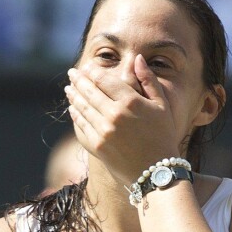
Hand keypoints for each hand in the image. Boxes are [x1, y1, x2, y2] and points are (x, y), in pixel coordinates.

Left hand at [65, 54, 179, 183]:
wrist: (157, 172)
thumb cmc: (163, 136)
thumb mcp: (162, 105)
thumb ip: (149, 80)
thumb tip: (138, 58)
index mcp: (130, 102)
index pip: (103, 80)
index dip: (92, 71)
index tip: (86, 67)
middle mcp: (113, 115)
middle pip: (89, 91)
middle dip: (78, 81)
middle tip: (71, 74)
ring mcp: (103, 131)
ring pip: (82, 108)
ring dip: (73, 96)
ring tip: (68, 89)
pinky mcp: (96, 146)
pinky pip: (81, 126)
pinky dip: (75, 115)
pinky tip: (73, 109)